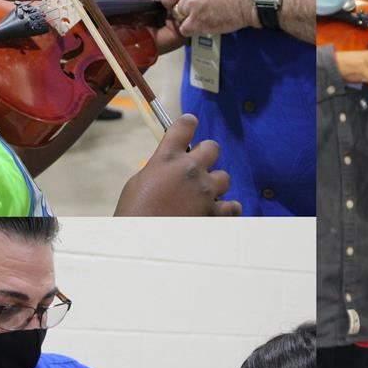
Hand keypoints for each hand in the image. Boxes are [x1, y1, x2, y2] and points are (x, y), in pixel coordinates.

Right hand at [114, 113, 242, 216]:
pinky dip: (227, 209)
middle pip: (213, 148)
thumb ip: (160, 169)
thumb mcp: (139, 182)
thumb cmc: (134, 214)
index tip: (190, 123)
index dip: (188, 123)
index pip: (183, 127)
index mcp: (166, 158)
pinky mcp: (216, 212)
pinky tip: (219, 211)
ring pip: (225, 177)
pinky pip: (233, 205)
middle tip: (199, 166)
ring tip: (204, 196)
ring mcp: (205, 190)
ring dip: (215, 184)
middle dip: (207, 155)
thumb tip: (172, 169)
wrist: (142, 243)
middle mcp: (189, 169)